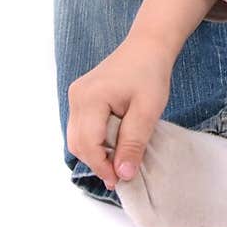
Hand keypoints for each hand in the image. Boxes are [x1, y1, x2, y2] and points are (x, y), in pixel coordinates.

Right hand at [66, 38, 172, 189]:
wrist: (148, 46)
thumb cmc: (150, 74)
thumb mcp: (148, 111)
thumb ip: (133, 143)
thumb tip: (123, 174)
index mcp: (90, 98)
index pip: (88, 144)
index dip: (103, 167)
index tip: (121, 180)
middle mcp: (77, 97)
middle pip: (78, 143)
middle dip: (97, 162)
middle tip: (120, 174)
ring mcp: (76, 95)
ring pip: (77, 137)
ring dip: (95, 153)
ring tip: (118, 161)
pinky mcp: (81, 96)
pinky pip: (81, 127)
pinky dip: (94, 140)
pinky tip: (113, 143)